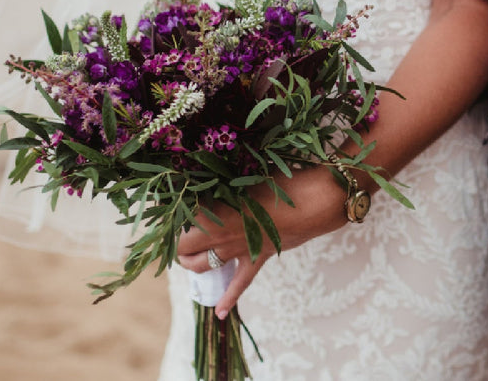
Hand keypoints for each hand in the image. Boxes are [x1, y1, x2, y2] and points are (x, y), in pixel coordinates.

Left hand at [177, 166, 347, 318]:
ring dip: (196, 263)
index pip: (178, 222)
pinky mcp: (257, 258)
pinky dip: (228, 298)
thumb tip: (209, 178)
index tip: (175, 209)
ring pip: (205, 265)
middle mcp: (220, 235)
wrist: (313, 201)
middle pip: (185, 248)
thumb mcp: (245, 175)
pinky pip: (240, 283)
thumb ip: (225, 182)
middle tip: (181, 234)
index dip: (174, 217)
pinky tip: (219, 313)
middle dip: (179, 244)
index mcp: (214, 211)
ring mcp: (238, 250)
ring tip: (192, 259)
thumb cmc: (280, 181)